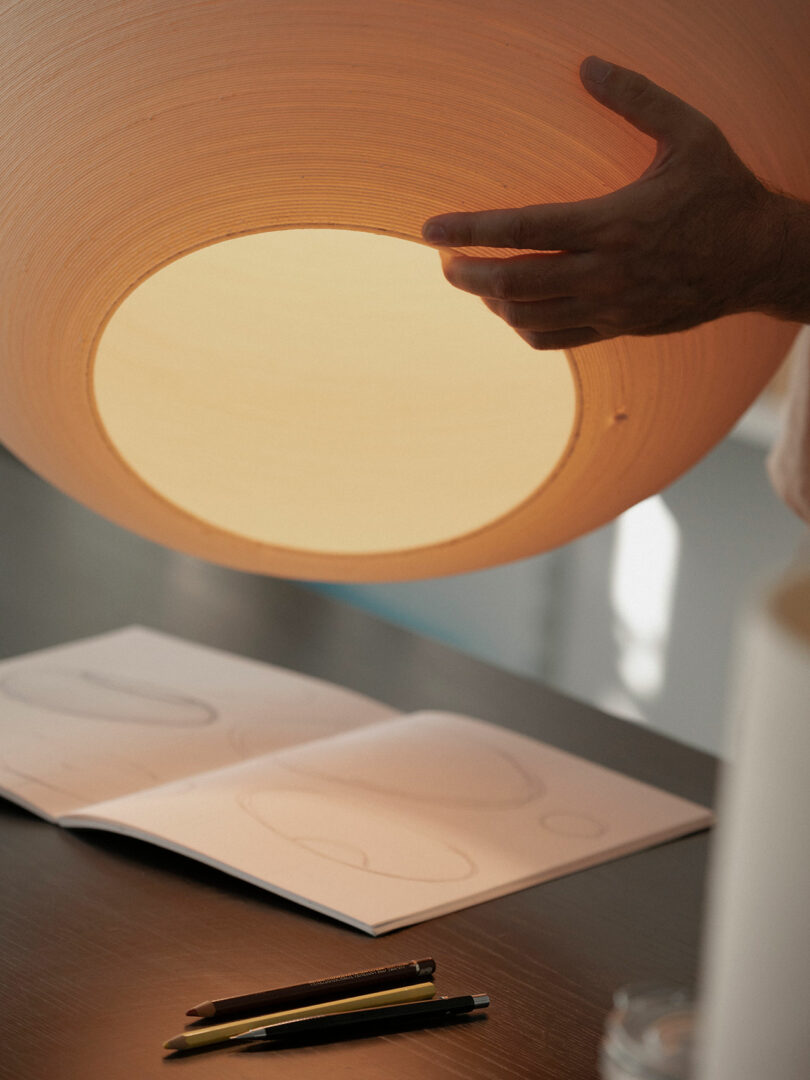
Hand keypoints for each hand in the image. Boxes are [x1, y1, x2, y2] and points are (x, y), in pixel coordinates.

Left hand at [422, 57, 786, 349]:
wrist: (759, 259)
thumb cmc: (723, 192)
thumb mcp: (691, 133)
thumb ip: (637, 98)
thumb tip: (588, 65)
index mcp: (615, 223)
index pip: (522, 229)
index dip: (469, 230)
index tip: (432, 229)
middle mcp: (606, 272)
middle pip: (513, 283)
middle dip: (467, 274)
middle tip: (444, 261)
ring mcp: (610, 307)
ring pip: (528, 318)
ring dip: (490, 302)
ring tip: (473, 281)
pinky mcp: (618, 329)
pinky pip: (554, 338)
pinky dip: (522, 326)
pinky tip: (513, 307)